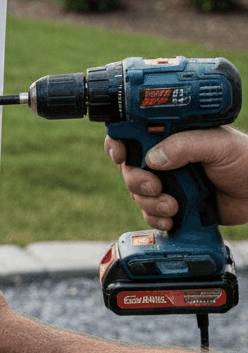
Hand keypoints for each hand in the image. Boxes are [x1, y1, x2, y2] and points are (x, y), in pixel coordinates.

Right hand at [104, 126, 247, 229]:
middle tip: (154, 186)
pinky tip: (172, 220)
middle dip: (136, 180)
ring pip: (137, 193)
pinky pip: (150, 214)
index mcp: (170, 135)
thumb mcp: (219, 144)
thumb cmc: (246, 161)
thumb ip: (186, 145)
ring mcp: (167, 182)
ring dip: (150, 203)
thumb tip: (152, 158)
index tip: (121, 154)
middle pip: (128, 167)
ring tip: (173, 206)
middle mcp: (164, 157)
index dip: (118, 143)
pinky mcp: (173, 204)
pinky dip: (156, 219)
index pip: (132, 132)